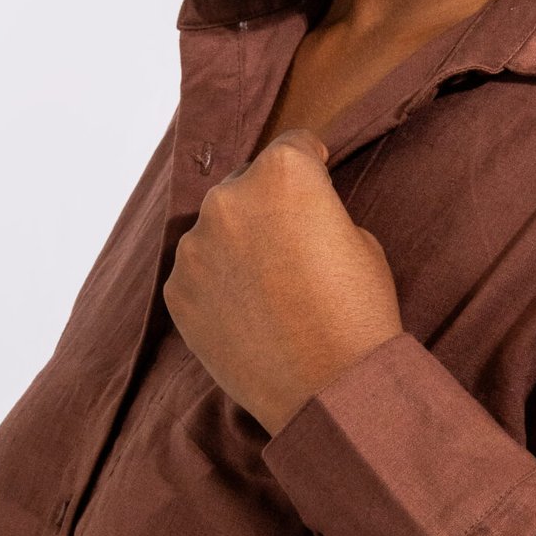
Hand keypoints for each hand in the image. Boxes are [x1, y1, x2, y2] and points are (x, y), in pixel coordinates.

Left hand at [163, 129, 404, 435]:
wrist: (329, 390)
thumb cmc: (358, 312)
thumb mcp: (359, 240)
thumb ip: (317, 212)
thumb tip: (294, 215)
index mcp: (283, 174)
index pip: (294, 145)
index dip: (313, 164)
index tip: (318, 181)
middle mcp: (228, 198)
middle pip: (248, 184)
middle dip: (269, 205)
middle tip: (293, 246)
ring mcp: (195, 246)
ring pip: (217, 229)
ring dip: (238, 244)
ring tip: (269, 287)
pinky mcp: (176, 290)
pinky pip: (197, 271)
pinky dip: (217, 282)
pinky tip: (248, 312)